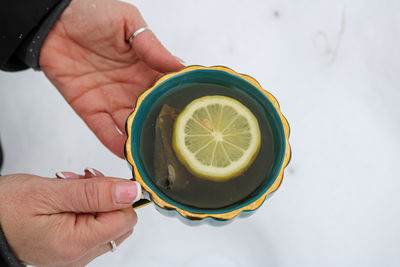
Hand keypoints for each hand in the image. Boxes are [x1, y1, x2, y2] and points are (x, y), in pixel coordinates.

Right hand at [0, 170, 138, 265]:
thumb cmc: (6, 209)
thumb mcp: (50, 192)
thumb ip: (95, 193)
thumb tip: (131, 191)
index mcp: (77, 243)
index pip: (126, 218)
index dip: (118, 195)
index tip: (99, 181)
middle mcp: (79, 255)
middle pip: (120, 221)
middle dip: (107, 196)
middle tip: (81, 182)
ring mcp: (75, 254)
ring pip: (108, 223)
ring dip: (96, 200)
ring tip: (70, 190)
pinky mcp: (71, 249)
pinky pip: (93, 227)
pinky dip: (87, 209)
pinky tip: (69, 200)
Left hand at [40, 0, 183, 157]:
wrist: (52, 21)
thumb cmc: (91, 13)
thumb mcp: (128, 23)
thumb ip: (153, 46)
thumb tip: (180, 65)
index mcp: (145, 68)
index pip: (167, 90)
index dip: (180, 102)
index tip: (195, 116)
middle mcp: (131, 88)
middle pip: (153, 113)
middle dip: (165, 128)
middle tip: (180, 143)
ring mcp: (111, 100)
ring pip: (132, 126)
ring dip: (143, 140)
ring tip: (157, 153)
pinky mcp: (89, 108)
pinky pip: (104, 130)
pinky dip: (116, 143)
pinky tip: (128, 153)